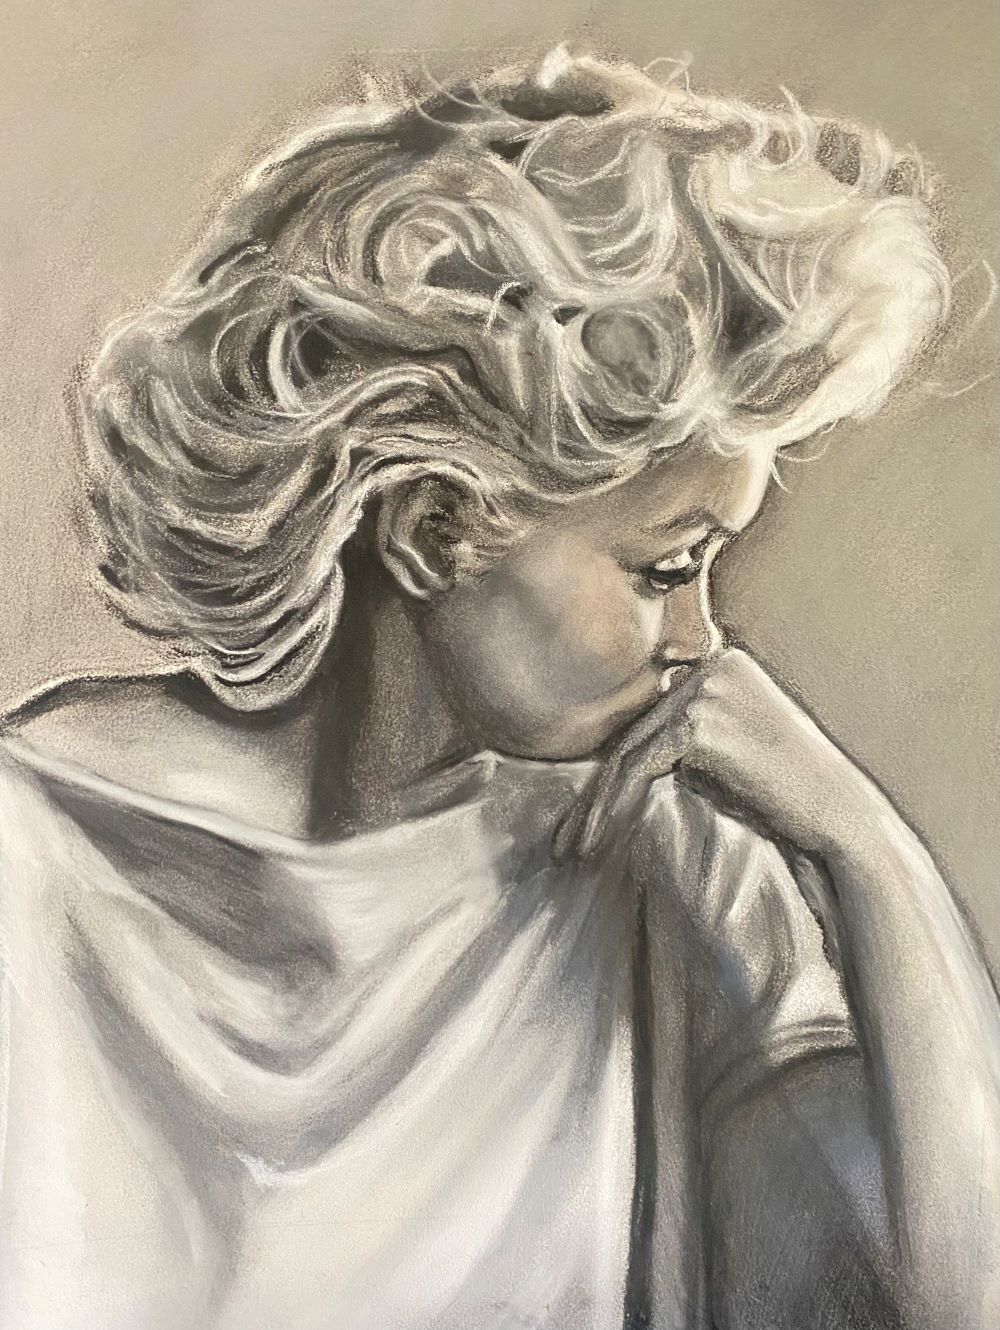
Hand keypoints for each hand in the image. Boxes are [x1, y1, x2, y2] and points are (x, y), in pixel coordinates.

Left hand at [554, 647, 881, 861]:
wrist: (839, 824)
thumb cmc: (784, 801)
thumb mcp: (724, 757)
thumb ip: (677, 743)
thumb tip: (612, 759)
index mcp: (722, 663)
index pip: (653, 719)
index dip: (614, 771)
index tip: (585, 816)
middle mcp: (712, 664)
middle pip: (635, 733)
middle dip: (597, 792)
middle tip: (565, 840)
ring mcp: (705, 689)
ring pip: (628, 752)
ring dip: (594, 807)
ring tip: (571, 850)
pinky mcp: (698, 722)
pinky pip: (637, 769)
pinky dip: (610, 809)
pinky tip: (594, 844)